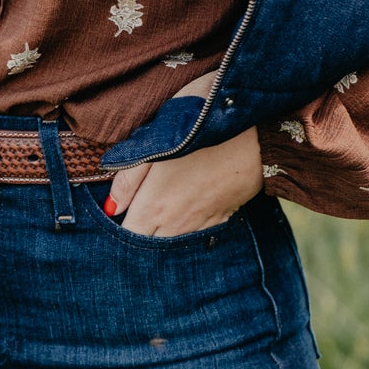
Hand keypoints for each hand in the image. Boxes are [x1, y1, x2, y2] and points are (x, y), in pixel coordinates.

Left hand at [107, 69, 263, 235]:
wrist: (256, 127)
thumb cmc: (198, 125)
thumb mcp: (154, 141)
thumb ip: (129, 176)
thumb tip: (111, 207)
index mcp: (155, 205)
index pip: (128, 234)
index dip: (117, 229)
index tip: (115, 214)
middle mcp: (178, 222)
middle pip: (149, 244)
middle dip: (138, 235)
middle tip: (131, 217)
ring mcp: (203, 222)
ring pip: (174, 242)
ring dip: (162, 234)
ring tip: (157, 213)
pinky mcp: (223, 216)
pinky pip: (197, 234)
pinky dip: (185, 229)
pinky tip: (184, 210)